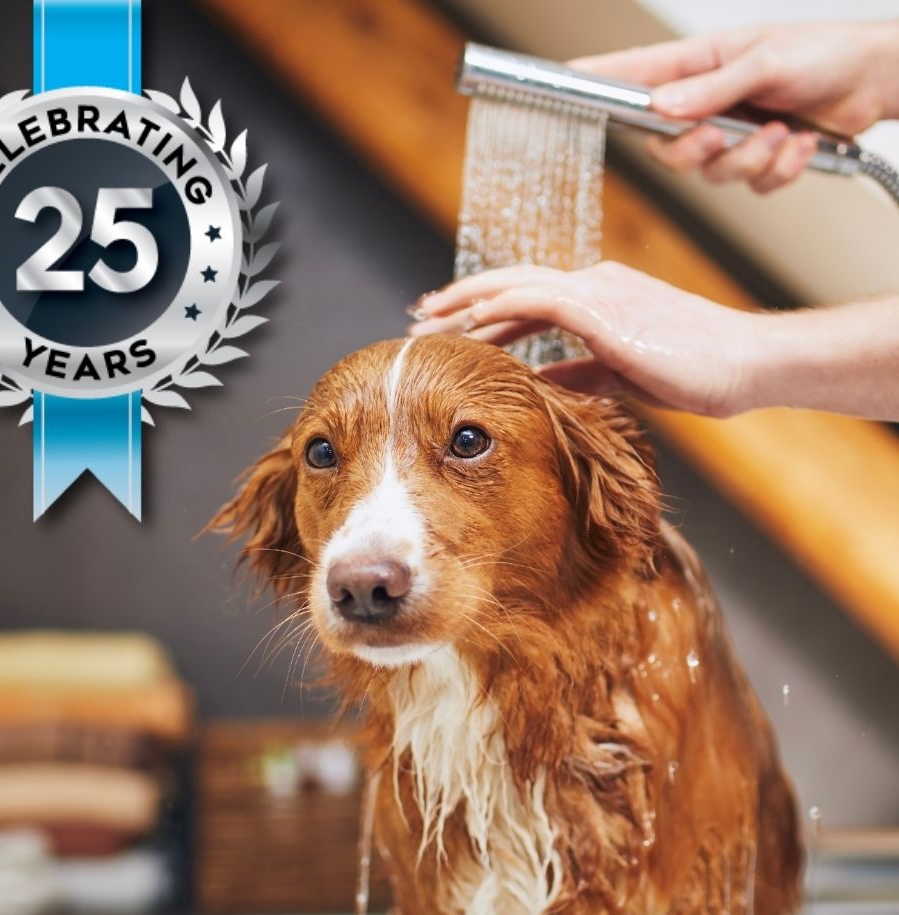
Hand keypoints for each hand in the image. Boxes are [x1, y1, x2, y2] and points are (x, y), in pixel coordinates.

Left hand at [407, 263, 760, 416]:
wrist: (747, 364)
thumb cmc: (696, 371)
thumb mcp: (621, 374)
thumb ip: (579, 372)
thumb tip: (540, 380)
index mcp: (598, 298)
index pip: (527, 298)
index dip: (483, 310)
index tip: (447, 328)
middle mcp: (594, 285)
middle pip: (511, 285)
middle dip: (460, 300)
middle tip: (418, 316)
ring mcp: (601, 292)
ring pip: (517, 285)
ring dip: (468, 301)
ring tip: (428, 319)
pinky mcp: (608, 310)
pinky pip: (542, 300)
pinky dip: (504, 305)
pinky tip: (473, 321)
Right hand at [573, 21, 898, 192]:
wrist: (873, 82)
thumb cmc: (824, 54)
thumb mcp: (767, 61)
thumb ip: (712, 89)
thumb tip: (662, 106)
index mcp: (699, 67)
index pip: (634, 75)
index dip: (596, 80)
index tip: (565, 81)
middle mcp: (705, 104)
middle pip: (663, 147)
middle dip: (695, 151)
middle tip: (723, 135)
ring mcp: (728, 135)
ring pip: (708, 174)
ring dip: (750, 159)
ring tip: (782, 132)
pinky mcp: (754, 161)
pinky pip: (748, 186)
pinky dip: (777, 169)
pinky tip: (800, 144)